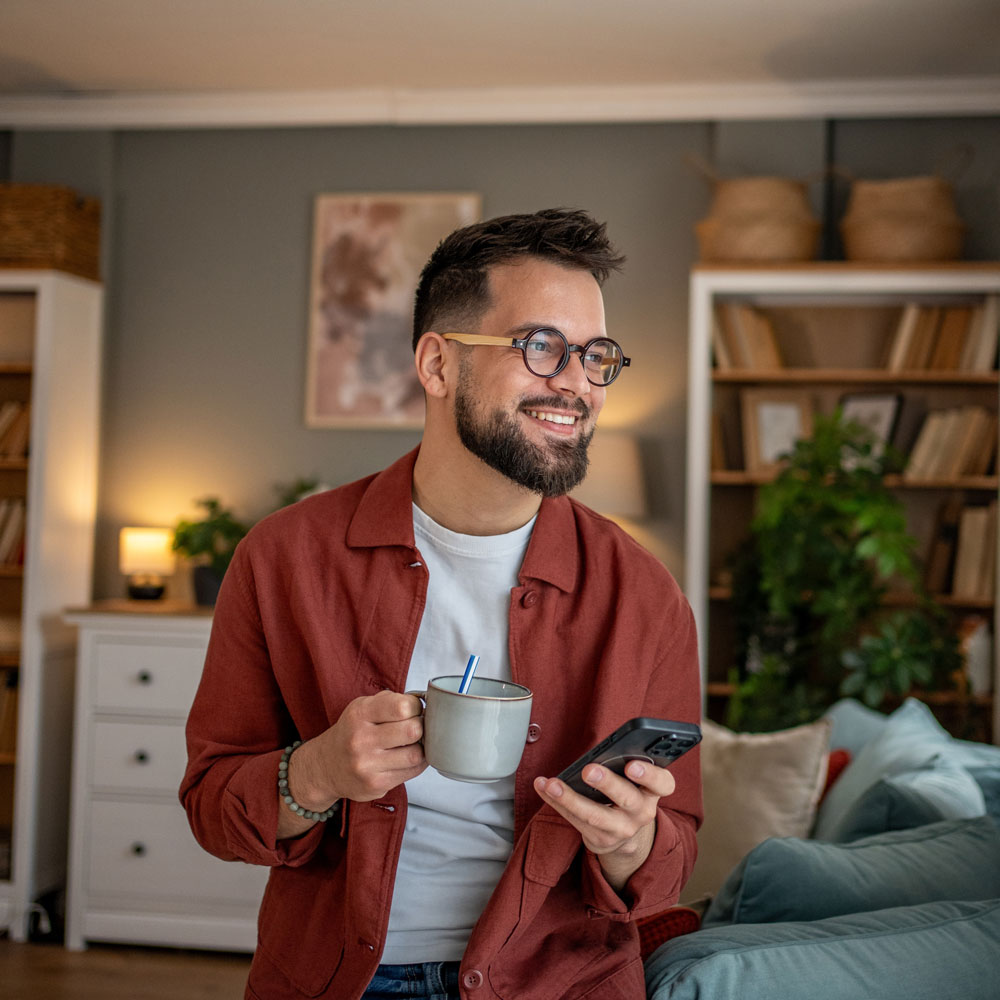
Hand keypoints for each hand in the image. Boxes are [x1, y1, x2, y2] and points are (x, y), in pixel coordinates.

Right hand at [278, 691, 425, 838]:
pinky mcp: (375, 785)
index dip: (416, 707)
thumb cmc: (351, 733)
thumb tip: (423, 703)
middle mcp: (361, 739)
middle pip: (413, 730)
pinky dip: (417, 763)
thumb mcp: (362, 707)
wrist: (325, 767)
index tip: (414, 710)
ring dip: (421, 747)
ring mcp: (367, 765)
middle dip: (420, 727)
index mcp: (359, 714)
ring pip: (416, 754)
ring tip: (413, 743)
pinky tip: (407, 757)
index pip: (403, 707)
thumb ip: (391, 701)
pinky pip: (411, 772)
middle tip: (416, 727)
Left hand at [533, 760, 675, 891]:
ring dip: (570, 798)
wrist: (625, 833)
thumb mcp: (636, 781)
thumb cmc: (627, 792)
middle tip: (588, 771)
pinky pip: (574, 820)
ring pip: (595, 815)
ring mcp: (620, 829)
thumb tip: (600, 750)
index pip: (662, 783)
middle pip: (627, 798)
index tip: (632, 765)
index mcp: (652, 791)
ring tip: (552, 784)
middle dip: (607, 783)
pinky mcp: (599, 838)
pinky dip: (556, 802)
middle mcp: (641, 812)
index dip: (649, 775)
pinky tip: (543, 787)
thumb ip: (625, 764)